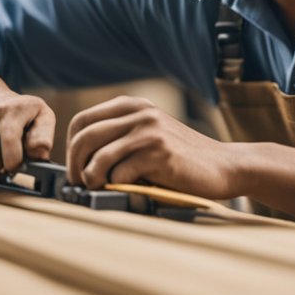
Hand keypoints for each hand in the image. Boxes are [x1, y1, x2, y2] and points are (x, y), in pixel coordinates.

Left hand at [66, 96, 240, 199]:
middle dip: (75, 166)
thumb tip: (78, 160)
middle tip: (80, 184)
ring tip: (100, 188)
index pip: (81, 121)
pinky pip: (120, 173)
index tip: (75, 168)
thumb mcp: (149, 134)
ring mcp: (149, 131)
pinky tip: (129, 188)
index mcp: (133, 105)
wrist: (224, 166)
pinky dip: (118, 186)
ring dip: (93, 179)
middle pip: (84, 137)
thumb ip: (120, 136)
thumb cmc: (182, 158)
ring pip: (99, 156)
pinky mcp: (159, 152)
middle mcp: (140, 112)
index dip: (70, 148)